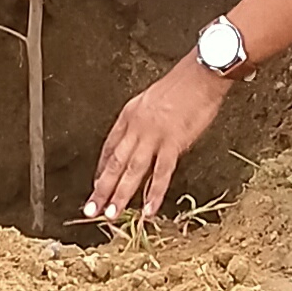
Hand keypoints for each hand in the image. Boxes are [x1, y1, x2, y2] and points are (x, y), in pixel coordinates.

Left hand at [85, 53, 225, 223]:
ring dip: (120, 196)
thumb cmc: (182, 84)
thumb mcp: (152, 99)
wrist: (200, 75)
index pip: (109, 148)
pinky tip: (148, 211)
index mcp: (129, 115)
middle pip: (114, 163)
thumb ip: (144, 121)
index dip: (101, 169)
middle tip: (90, 210)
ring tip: (111, 215)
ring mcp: (153, 136)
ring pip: (132, 171)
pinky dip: (153, 194)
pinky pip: (161, 174)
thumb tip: (142, 138)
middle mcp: (136, 127)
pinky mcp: (173, 143)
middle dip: (101, 189)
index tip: (97, 185)